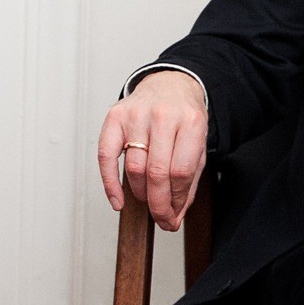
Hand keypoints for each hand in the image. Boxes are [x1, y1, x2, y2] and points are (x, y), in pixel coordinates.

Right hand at [97, 69, 210, 230]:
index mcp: (191, 122)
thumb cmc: (183, 118)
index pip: (181, 171)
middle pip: (156, 172)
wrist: (170, 85)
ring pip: (134, 168)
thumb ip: (188, 181)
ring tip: (146, 200)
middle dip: (158, 204)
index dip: (176, 200)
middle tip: (160, 219)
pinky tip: (117, 200)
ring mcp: (136, 115)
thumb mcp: (197, 145)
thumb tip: (174, 216)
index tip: (173, 216)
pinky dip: (110, 184)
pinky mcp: (114, 117)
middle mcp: (163, 116)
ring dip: (140, 194)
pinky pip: (106, 157)